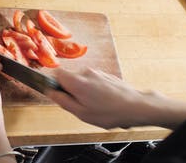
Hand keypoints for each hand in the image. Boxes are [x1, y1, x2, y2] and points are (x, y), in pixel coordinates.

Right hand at [47, 67, 185, 128]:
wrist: (136, 107)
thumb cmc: (110, 112)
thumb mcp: (81, 113)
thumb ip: (62, 100)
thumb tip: (50, 92)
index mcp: (76, 81)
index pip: (56, 74)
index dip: (55, 84)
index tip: (59, 94)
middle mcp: (86, 73)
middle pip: (70, 78)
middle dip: (72, 91)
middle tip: (81, 106)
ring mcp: (98, 73)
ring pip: (82, 81)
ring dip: (85, 92)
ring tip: (96, 106)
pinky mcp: (107, 76)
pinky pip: (94, 82)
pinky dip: (95, 91)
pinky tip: (104, 103)